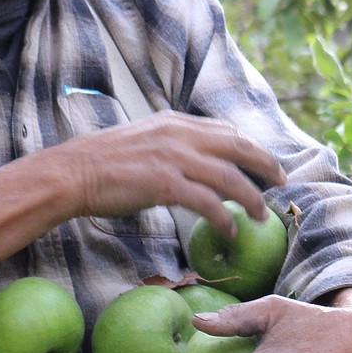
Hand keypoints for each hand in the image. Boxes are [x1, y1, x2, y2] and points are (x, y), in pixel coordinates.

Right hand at [60, 111, 284, 231]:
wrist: (71, 172)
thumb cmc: (99, 163)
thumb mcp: (141, 140)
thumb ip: (168, 145)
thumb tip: (188, 163)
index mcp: (173, 121)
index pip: (225, 130)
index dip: (250, 147)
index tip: (263, 162)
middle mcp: (178, 134)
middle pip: (238, 146)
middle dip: (265, 164)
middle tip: (280, 182)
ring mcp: (173, 158)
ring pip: (230, 177)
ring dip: (251, 198)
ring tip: (260, 215)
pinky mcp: (165, 183)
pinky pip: (208, 203)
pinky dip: (225, 218)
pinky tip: (231, 231)